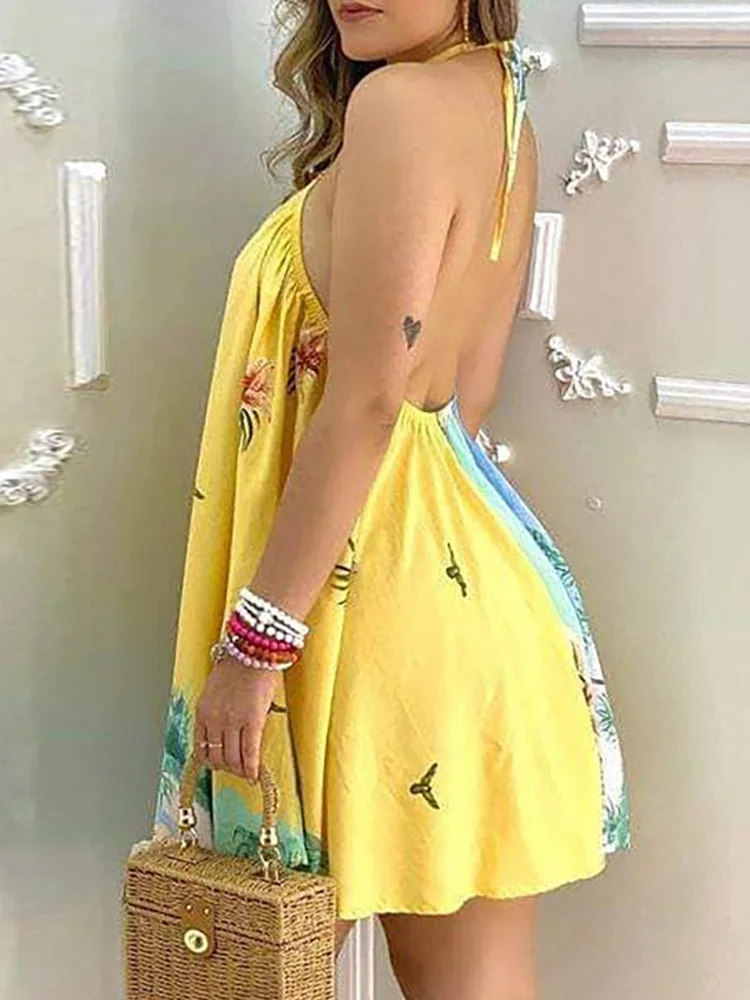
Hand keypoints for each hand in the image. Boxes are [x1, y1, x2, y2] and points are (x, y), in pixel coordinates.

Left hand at [194, 655, 278, 780]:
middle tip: (236, 771)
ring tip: (247, 774)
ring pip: (233, 759)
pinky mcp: (253, 721)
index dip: (210, 761)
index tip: (218, 766)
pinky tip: (255, 775)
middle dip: (226, 768)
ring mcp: (232, 722)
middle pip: (217, 757)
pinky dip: (252, 768)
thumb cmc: (238, 665)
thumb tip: (228, 731)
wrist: (252, 650)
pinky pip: (250, 752)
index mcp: (202, 712)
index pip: (200, 747)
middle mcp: (214, 720)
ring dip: (239, 770)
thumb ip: (217, 711)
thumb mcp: (216, 690)